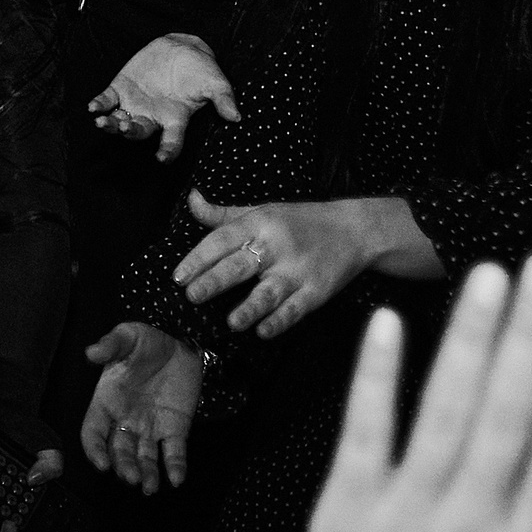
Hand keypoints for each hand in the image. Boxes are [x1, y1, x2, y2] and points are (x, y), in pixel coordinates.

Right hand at [79, 322, 199, 493]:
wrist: (180, 343)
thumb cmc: (146, 341)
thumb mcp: (127, 337)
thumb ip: (110, 344)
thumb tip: (91, 352)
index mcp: (107, 401)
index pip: (93, 432)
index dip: (94, 449)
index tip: (102, 463)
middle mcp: (126, 420)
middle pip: (119, 451)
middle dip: (124, 467)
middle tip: (132, 477)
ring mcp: (151, 427)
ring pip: (145, 458)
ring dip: (147, 474)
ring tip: (150, 487)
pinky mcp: (176, 429)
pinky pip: (174, 452)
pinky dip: (175, 467)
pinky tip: (177, 478)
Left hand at [88, 33, 236, 161]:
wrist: (181, 48)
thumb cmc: (200, 69)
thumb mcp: (215, 81)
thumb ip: (223, 98)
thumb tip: (235, 116)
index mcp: (175, 119)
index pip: (171, 142)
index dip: (167, 151)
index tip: (161, 158)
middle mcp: (153, 116)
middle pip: (140, 132)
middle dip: (130, 133)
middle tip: (125, 130)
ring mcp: (135, 104)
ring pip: (120, 120)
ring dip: (111, 124)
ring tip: (102, 123)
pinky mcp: (121, 89)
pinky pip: (108, 101)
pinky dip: (100, 104)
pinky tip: (93, 108)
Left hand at [177, 193, 380, 338]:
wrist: (353, 230)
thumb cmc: (300, 221)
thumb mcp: (262, 211)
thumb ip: (222, 215)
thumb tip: (190, 200)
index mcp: (260, 223)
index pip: (223, 239)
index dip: (198, 257)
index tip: (178, 276)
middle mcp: (276, 246)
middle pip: (241, 265)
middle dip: (215, 281)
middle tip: (192, 295)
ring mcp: (298, 270)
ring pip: (269, 291)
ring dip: (250, 308)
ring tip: (231, 322)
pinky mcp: (317, 291)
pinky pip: (295, 309)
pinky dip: (280, 321)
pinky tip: (263, 331)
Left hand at [298, 256, 531, 531]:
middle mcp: (470, 523)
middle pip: (507, 412)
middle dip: (528, 335)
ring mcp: (403, 514)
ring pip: (441, 411)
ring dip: (465, 339)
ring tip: (486, 277)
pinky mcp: (343, 514)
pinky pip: (361, 433)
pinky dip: (373, 378)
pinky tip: (386, 324)